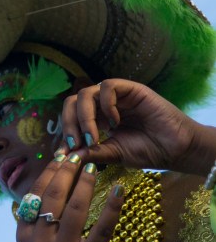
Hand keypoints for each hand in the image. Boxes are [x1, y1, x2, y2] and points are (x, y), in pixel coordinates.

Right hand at [15, 154, 123, 241]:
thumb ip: (36, 219)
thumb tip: (47, 179)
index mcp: (22, 235)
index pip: (35, 194)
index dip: (49, 171)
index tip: (61, 155)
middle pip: (53, 197)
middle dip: (66, 171)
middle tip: (78, 155)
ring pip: (74, 208)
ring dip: (85, 183)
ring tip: (93, 168)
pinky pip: (101, 230)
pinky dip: (112, 208)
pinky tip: (119, 191)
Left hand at [60, 78, 215, 174]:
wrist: (176, 149)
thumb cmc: (147, 151)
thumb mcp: (114, 154)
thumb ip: (92, 152)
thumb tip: (67, 155)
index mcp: (96, 119)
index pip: (70, 117)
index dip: (65, 132)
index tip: (65, 152)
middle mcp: (102, 105)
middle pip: (72, 103)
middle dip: (69, 123)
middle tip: (76, 142)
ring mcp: (115, 96)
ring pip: (85, 93)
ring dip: (84, 116)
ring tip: (94, 136)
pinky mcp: (130, 88)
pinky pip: (107, 86)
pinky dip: (106, 104)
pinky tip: (116, 121)